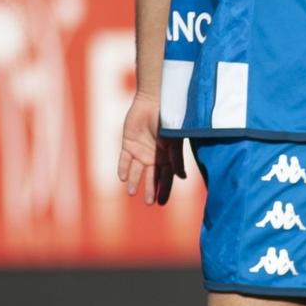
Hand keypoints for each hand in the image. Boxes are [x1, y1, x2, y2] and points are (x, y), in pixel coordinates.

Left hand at [117, 91, 184, 205]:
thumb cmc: (169, 121)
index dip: (164, 190)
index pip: (166, 177)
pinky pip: (124, 159)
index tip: (161, 203)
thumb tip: (182, 178)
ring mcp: (141, 150)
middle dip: (150, 189)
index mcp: (167, 157)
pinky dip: (124, 168)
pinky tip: (123, 178)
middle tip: (148, 202)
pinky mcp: (128, 143)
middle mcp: (154, 156)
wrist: (154, 102)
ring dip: (135, 181)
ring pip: (137, 171)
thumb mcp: (174, 142)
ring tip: (132, 192)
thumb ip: (176, 160)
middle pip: (152, 177)